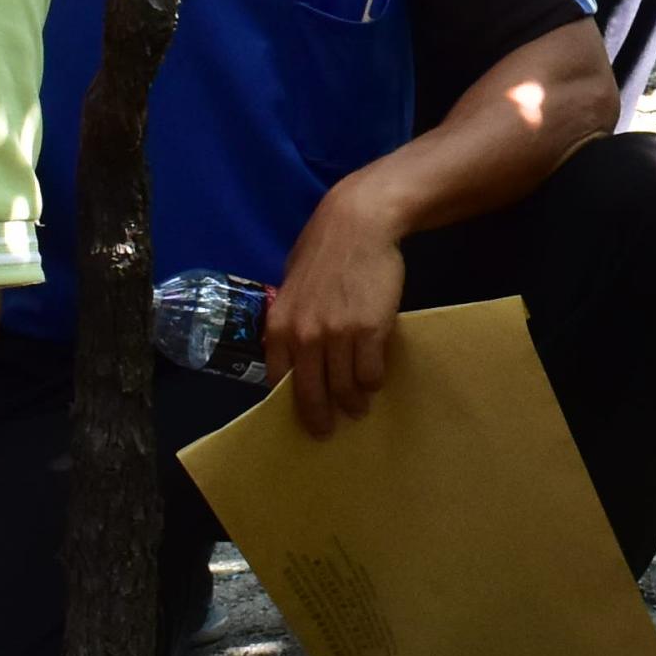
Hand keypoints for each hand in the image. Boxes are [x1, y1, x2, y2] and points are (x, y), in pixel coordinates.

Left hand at [265, 193, 409, 434]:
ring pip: (345, 388)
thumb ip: (292, 321)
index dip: (292, 405)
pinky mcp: (370, 331)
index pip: (280, 383)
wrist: (358, 225)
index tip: (302, 416)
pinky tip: (375, 378)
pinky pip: (371, 374)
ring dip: (353, 403)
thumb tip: (298, 352)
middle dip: (320, 418)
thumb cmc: (324, 251)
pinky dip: (374, 382)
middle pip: (312, 394)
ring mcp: (338, 336)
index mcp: (279, 328)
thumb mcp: (292, 286)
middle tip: (328, 430)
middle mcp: (304, 338)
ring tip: (359, 407)